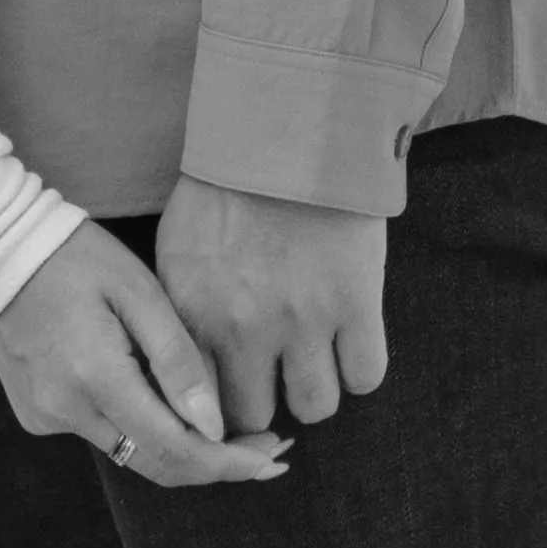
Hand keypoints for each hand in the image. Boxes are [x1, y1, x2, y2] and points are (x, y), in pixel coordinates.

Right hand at [0, 224, 289, 489]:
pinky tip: (154, 397)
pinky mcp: (35, 414)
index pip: (177, 450)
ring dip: (179, 447)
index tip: (274, 455)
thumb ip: (178, 360)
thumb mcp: (139, 292)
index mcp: (97, 377)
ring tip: (223, 427)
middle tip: (266, 450)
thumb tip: (215, 427)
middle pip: (158, 465)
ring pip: (130, 453)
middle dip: (217, 465)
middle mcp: (67, 410)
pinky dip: (136, 426)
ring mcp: (46, 416)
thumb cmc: (74, 255)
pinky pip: (100, 434)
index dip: (231, 463)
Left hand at [161, 173, 389, 435]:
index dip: (215, 406)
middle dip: (266, 402)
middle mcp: (242, 326)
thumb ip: (183, 311)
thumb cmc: (226, 187)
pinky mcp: (355, 306)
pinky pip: (365, 377)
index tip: (229, 396)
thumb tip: (187, 368)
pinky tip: (348, 340)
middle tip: (274, 378)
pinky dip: (359, 366)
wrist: (287, 131)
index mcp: (191, 309)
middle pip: (255, 416)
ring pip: (314, 407)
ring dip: (314, 388)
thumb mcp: (180, 249)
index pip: (196, 399)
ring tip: (314, 359)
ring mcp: (302, 321)